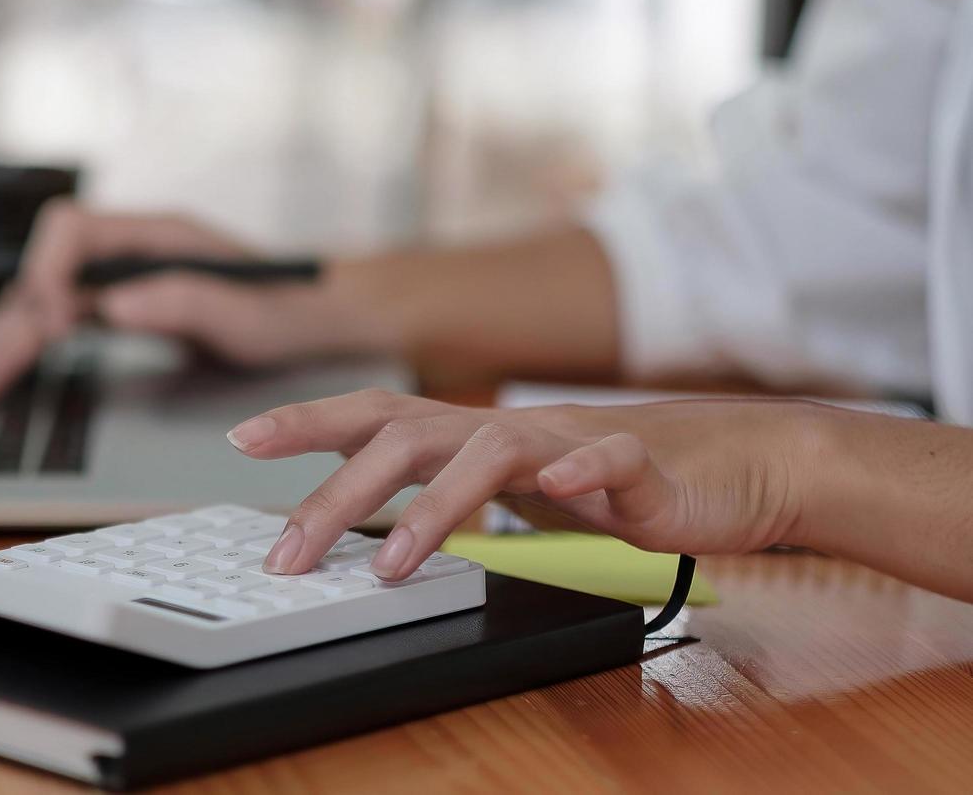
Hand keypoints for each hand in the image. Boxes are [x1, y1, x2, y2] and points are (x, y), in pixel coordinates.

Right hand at [0, 200, 386, 402]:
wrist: (322, 321)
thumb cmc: (291, 313)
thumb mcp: (247, 316)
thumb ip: (182, 302)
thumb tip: (110, 306)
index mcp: (156, 234)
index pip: (71, 231)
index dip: (48, 275)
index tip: (53, 328)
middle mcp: (130, 249)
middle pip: (44, 271)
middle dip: (10, 323)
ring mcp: (121, 277)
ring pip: (43, 297)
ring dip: (7, 337)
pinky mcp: (118, 307)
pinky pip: (57, 318)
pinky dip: (28, 345)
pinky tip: (4, 373)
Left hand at [230, 390, 825, 578]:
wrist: (735, 464)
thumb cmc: (613, 481)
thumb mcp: (511, 494)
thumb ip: (445, 500)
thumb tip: (364, 524)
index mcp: (473, 435)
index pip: (374, 417)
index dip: (309, 421)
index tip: (243, 438)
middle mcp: (510, 429)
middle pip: (410, 436)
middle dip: (339, 492)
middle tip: (289, 550)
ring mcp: (574, 440)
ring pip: (494, 450)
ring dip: (438, 505)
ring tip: (397, 561)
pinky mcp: (644, 465)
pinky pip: (615, 459)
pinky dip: (588, 469)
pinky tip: (563, 488)